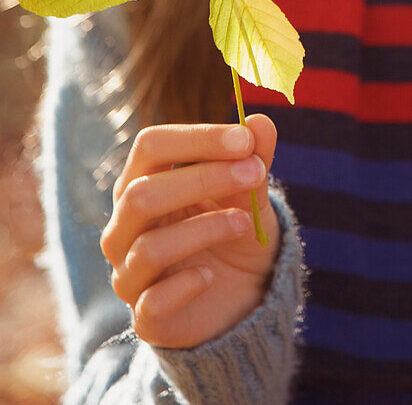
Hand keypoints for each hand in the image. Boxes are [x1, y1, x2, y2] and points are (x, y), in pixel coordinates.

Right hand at [100, 115, 279, 348]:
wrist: (245, 296)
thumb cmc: (236, 231)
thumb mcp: (251, 193)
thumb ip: (254, 158)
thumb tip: (259, 121)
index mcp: (142, 182)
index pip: (149, 146)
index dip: (196, 137)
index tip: (245, 139)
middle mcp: (125, 226)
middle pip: (142, 194)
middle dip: (204, 178)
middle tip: (255, 173)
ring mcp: (130, 274)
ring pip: (149, 247)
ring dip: (205, 228)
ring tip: (245, 223)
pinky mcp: (145, 318)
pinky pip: (152, 302)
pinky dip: (185, 285)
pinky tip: (210, 276)